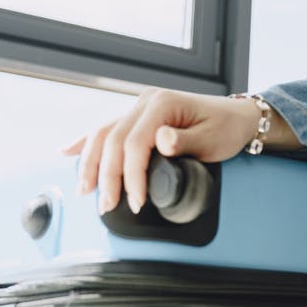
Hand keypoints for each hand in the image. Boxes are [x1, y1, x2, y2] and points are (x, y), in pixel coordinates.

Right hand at [60, 88, 258, 213]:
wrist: (238, 116)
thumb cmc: (227, 128)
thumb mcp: (213, 138)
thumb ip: (185, 142)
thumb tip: (160, 142)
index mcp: (162, 103)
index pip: (134, 143)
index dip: (131, 175)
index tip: (136, 200)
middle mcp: (146, 101)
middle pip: (112, 139)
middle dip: (107, 176)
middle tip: (107, 205)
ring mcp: (140, 107)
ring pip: (103, 133)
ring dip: (90, 163)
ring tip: (85, 190)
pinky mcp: (139, 116)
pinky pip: (107, 128)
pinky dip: (86, 142)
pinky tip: (68, 152)